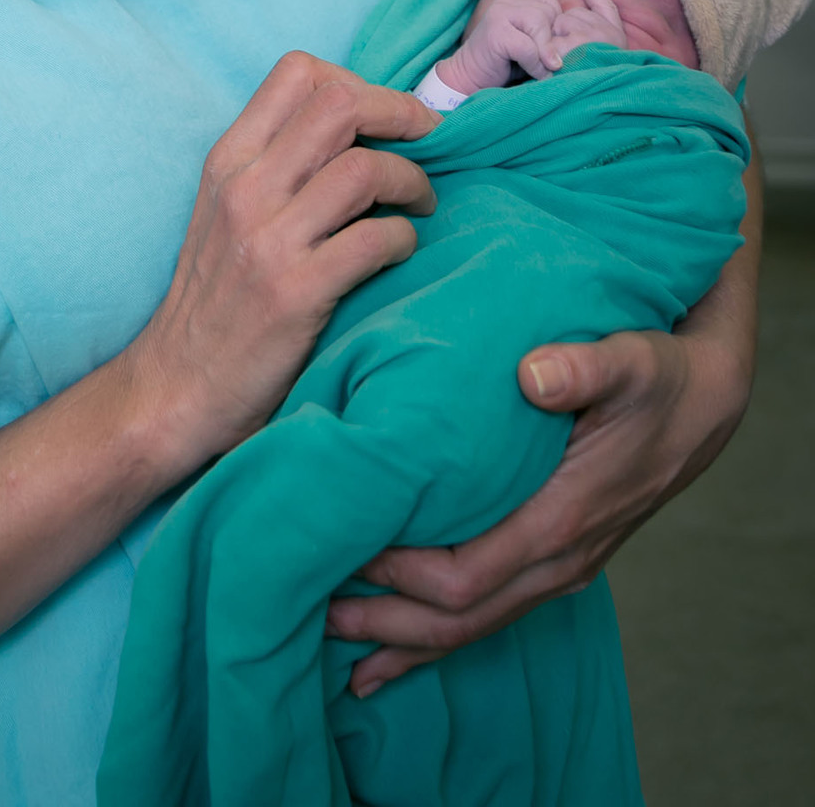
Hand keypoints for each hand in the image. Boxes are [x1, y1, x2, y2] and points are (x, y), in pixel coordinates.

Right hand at [128, 52, 437, 473]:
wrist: (174, 387)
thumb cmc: (214, 297)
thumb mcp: (225, 210)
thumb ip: (276, 164)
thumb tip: (358, 126)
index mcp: (229, 160)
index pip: (298, 72)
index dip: (359, 81)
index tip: (386, 116)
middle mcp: (245, 189)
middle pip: (340, 104)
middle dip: (401, 114)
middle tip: (429, 142)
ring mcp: (268, 241)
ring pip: (365, 168)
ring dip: (413, 180)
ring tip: (421, 203)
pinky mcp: (294, 294)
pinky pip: (376, 239)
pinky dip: (406, 238)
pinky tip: (401, 251)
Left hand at [326, 320, 751, 696]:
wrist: (702, 403)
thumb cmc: (658, 377)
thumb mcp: (630, 360)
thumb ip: (583, 367)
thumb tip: (534, 375)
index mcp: (561, 521)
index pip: (463, 576)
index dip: (399, 573)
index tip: (343, 545)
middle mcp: (558, 560)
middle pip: (458, 621)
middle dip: (387, 624)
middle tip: (312, 609)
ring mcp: (558, 568)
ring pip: (472, 627)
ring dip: (405, 639)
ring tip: (336, 643)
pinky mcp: (553, 558)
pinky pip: (490, 610)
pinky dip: (438, 636)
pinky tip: (395, 654)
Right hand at [439, 0, 625, 94]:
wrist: (468, 80)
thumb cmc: (504, 67)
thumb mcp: (532, 47)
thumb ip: (548, 35)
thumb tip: (580, 36)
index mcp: (517, 2)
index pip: (550, 1)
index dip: (558, 25)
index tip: (557, 50)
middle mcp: (508, 3)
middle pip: (548, 11)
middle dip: (554, 40)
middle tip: (554, 63)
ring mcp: (499, 15)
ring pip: (539, 24)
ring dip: (546, 52)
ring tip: (546, 70)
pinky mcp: (495, 33)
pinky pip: (527, 45)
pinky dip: (535, 63)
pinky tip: (533, 74)